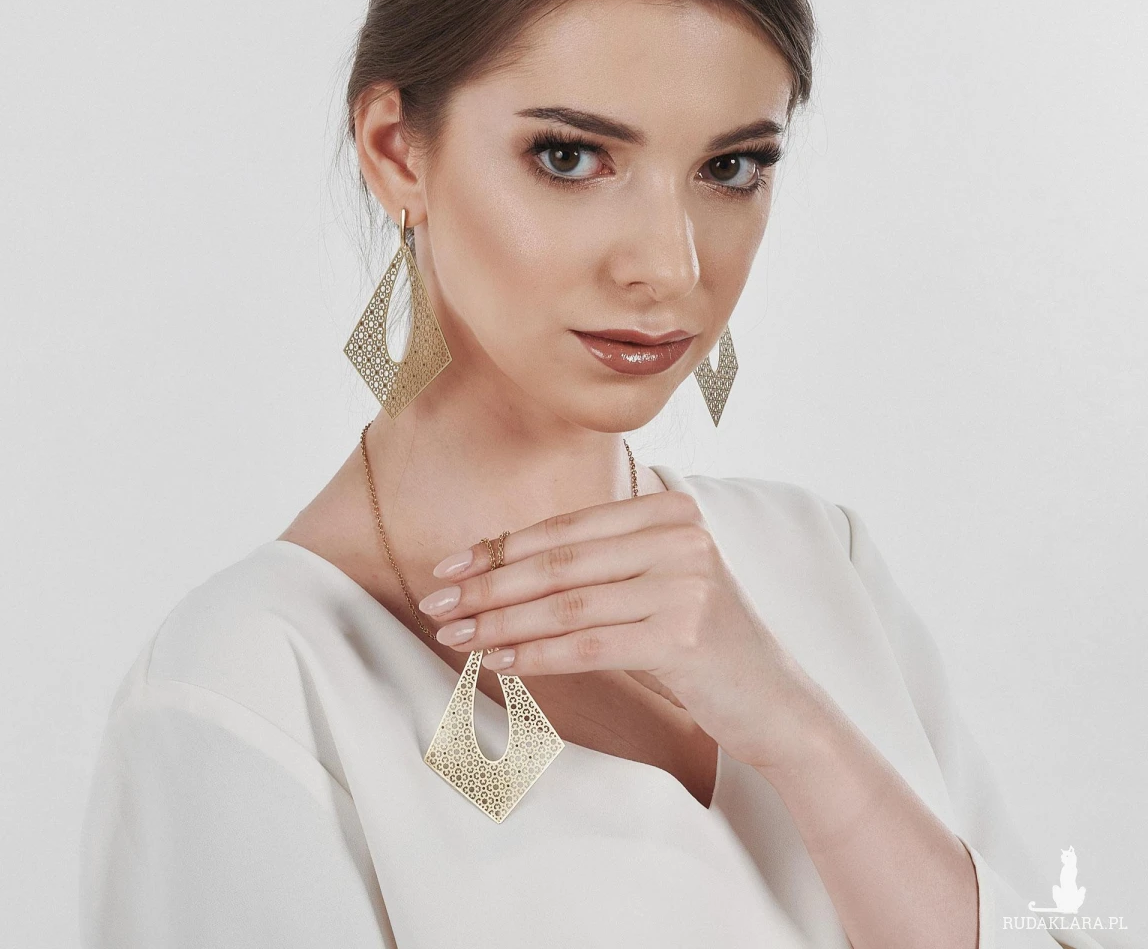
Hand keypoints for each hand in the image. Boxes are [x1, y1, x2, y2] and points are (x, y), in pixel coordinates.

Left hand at [418, 488, 831, 770]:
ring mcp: (685, 583)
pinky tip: (500, 662)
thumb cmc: (699, 641)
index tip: (449, 567)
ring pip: (567, 604)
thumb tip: (494, 564)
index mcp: (671, 510)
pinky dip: (537, 654)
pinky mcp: (683, 636)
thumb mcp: (655, 582)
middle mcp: (681, 537)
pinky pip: (589, 644)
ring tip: (456, 636)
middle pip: (560, 562)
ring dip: (500, 622)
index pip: (568, 528)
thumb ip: (597, 562)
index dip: (501, 548)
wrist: (774, 701)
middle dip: (488, 585)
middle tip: (436, 604)